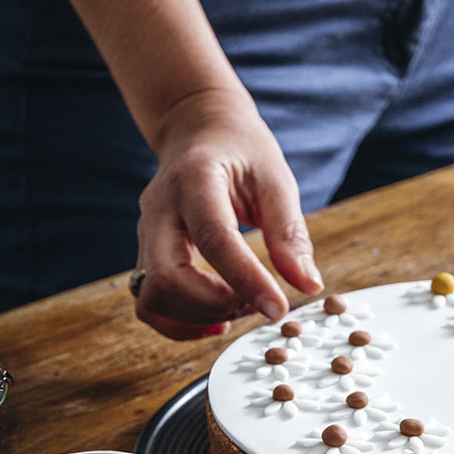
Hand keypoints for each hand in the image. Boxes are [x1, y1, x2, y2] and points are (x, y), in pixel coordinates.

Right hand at [134, 89, 322, 339]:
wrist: (197, 129)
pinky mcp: (146, 256)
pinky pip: (149, 304)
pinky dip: (181, 323)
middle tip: (257, 305)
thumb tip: (307, 285)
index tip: (278, 309)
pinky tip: (218, 319)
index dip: (247, 281)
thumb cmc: (240, 150)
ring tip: (240, 308)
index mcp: (195, 180)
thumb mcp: (275, 179)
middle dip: (217, 305)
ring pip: (152, 298)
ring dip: (200, 317)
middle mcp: (159, 209)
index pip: (215, 240)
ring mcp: (146, 235)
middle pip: (168, 278)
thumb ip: (290, 233)